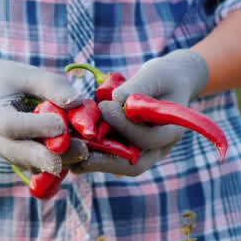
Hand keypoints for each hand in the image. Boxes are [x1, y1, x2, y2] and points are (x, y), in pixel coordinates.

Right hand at [0, 54, 86, 173]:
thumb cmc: (14, 81)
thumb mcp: (31, 75)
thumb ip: (53, 86)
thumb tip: (77, 102)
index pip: (10, 125)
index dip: (36, 127)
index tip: (62, 125)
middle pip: (19, 153)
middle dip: (50, 156)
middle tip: (81, 151)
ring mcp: (6, 153)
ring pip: (32, 164)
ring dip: (60, 160)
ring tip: (85, 150)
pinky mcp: (20, 161)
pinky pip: (39, 168)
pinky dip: (59, 162)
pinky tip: (78, 154)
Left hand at [76, 49, 208, 173]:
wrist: (168, 84)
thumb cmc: (164, 77)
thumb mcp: (155, 75)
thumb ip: (138, 86)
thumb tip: (117, 99)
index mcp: (170, 132)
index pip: (147, 138)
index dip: (124, 124)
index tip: (104, 106)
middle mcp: (158, 150)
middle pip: (132, 165)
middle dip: (103, 160)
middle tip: (78, 150)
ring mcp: (143, 154)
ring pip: (118, 166)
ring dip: (94, 162)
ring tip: (70, 155)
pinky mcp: (129, 151)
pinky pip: (111, 159)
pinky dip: (93, 155)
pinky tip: (72, 149)